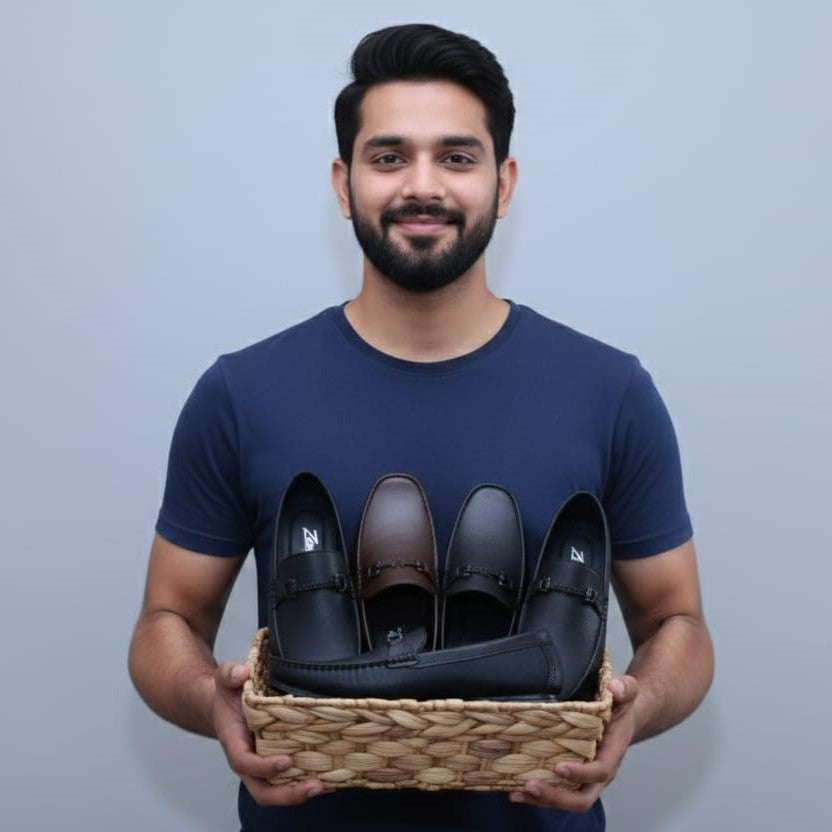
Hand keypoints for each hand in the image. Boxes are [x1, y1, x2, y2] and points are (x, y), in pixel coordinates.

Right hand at [213, 661, 329, 805]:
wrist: (227, 705)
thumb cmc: (229, 694)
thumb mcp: (225, 678)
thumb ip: (230, 674)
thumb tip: (242, 673)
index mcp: (234, 742)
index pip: (245, 762)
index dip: (264, 767)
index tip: (286, 760)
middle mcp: (248, 761)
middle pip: (262, 791)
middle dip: (287, 794)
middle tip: (314, 786)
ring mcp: (262, 765)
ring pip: (276, 792)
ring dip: (299, 793)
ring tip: (326, 786)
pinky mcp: (276, 763)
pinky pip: (288, 781)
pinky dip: (305, 783)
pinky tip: (330, 779)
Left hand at [508, 675, 637, 811]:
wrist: (623, 716)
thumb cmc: (621, 706)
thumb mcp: (627, 692)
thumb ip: (624, 689)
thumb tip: (614, 689)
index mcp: (612, 753)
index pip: (600, 771)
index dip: (581, 773)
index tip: (560, 767)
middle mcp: (599, 772)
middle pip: (582, 798)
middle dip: (556, 796)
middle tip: (531, 786)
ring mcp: (584, 776)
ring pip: (567, 799)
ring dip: (542, 799)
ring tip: (516, 793)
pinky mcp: (571, 774)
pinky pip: (556, 789)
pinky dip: (536, 794)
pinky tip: (514, 789)